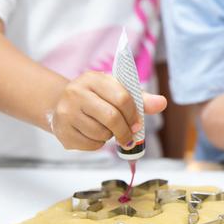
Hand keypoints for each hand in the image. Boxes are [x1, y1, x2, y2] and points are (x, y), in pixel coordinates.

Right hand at [51, 71, 166, 150]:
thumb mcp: (116, 91)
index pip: (122, 98)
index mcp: (93, 79)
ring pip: (101, 133)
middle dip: (125, 131)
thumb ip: (140, 99)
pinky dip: (98, 144)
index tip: (137, 123)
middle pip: (111, 118)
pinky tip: (93, 134)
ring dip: (110, 136)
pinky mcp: (61, 131)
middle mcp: (76, 93)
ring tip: (105, 129)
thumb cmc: (96, 97)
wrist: (62, 104)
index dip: (134, 114)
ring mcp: (66, 112)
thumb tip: (162, 103)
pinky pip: (90, 145)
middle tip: (128, 137)